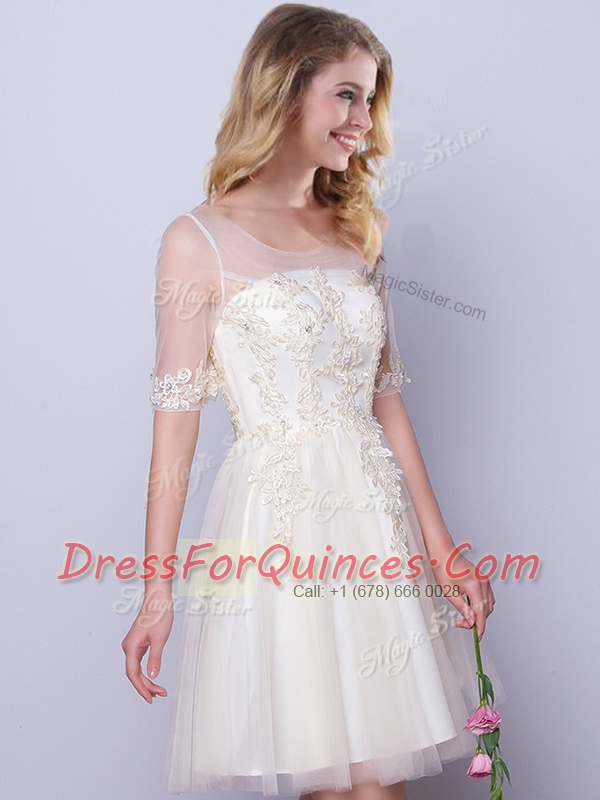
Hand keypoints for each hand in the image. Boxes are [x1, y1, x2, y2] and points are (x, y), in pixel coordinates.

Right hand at [121, 587, 173, 702]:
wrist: (158, 599)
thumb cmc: (158, 614)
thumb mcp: (159, 639)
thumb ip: (155, 659)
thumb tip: (152, 676)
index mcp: (131, 647)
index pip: (133, 674)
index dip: (141, 688)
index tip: (150, 698)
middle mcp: (129, 647)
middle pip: (134, 673)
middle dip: (146, 686)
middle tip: (160, 694)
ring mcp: (133, 645)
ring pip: (137, 668)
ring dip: (146, 680)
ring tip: (158, 690)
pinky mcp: (138, 642)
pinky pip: (139, 661)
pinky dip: (146, 671)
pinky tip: (152, 677)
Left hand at [429, 545, 495, 639]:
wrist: (444, 552)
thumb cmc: (443, 569)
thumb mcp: (449, 592)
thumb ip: (462, 608)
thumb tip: (471, 622)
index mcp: (474, 586)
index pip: (481, 612)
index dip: (480, 627)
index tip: (478, 637)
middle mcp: (483, 583)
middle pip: (486, 609)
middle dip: (477, 620)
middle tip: (462, 623)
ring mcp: (485, 580)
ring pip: (489, 603)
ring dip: (480, 613)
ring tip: (465, 616)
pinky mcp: (483, 578)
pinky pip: (487, 596)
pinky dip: (481, 604)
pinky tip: (470, 606)